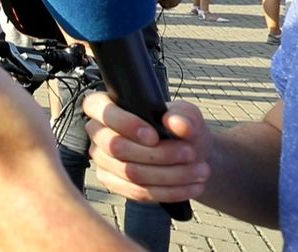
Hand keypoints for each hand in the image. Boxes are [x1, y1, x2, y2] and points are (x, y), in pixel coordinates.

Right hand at [84, 93, 211, 203]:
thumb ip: (184, 116)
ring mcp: (102, 160)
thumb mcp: (187, 116)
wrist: (188, 155)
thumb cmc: (180, 129)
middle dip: (157, 154)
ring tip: (200, 170)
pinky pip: (137, 192)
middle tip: (189, 153)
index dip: (124, 123)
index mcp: (105, 105)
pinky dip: (168, 192)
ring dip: (170, 175)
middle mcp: (97, 132)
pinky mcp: (112, 182)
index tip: (154, 136)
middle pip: (116, 147)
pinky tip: (191, 187)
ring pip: (130, 172)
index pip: (97, 108)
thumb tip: (177, 123)